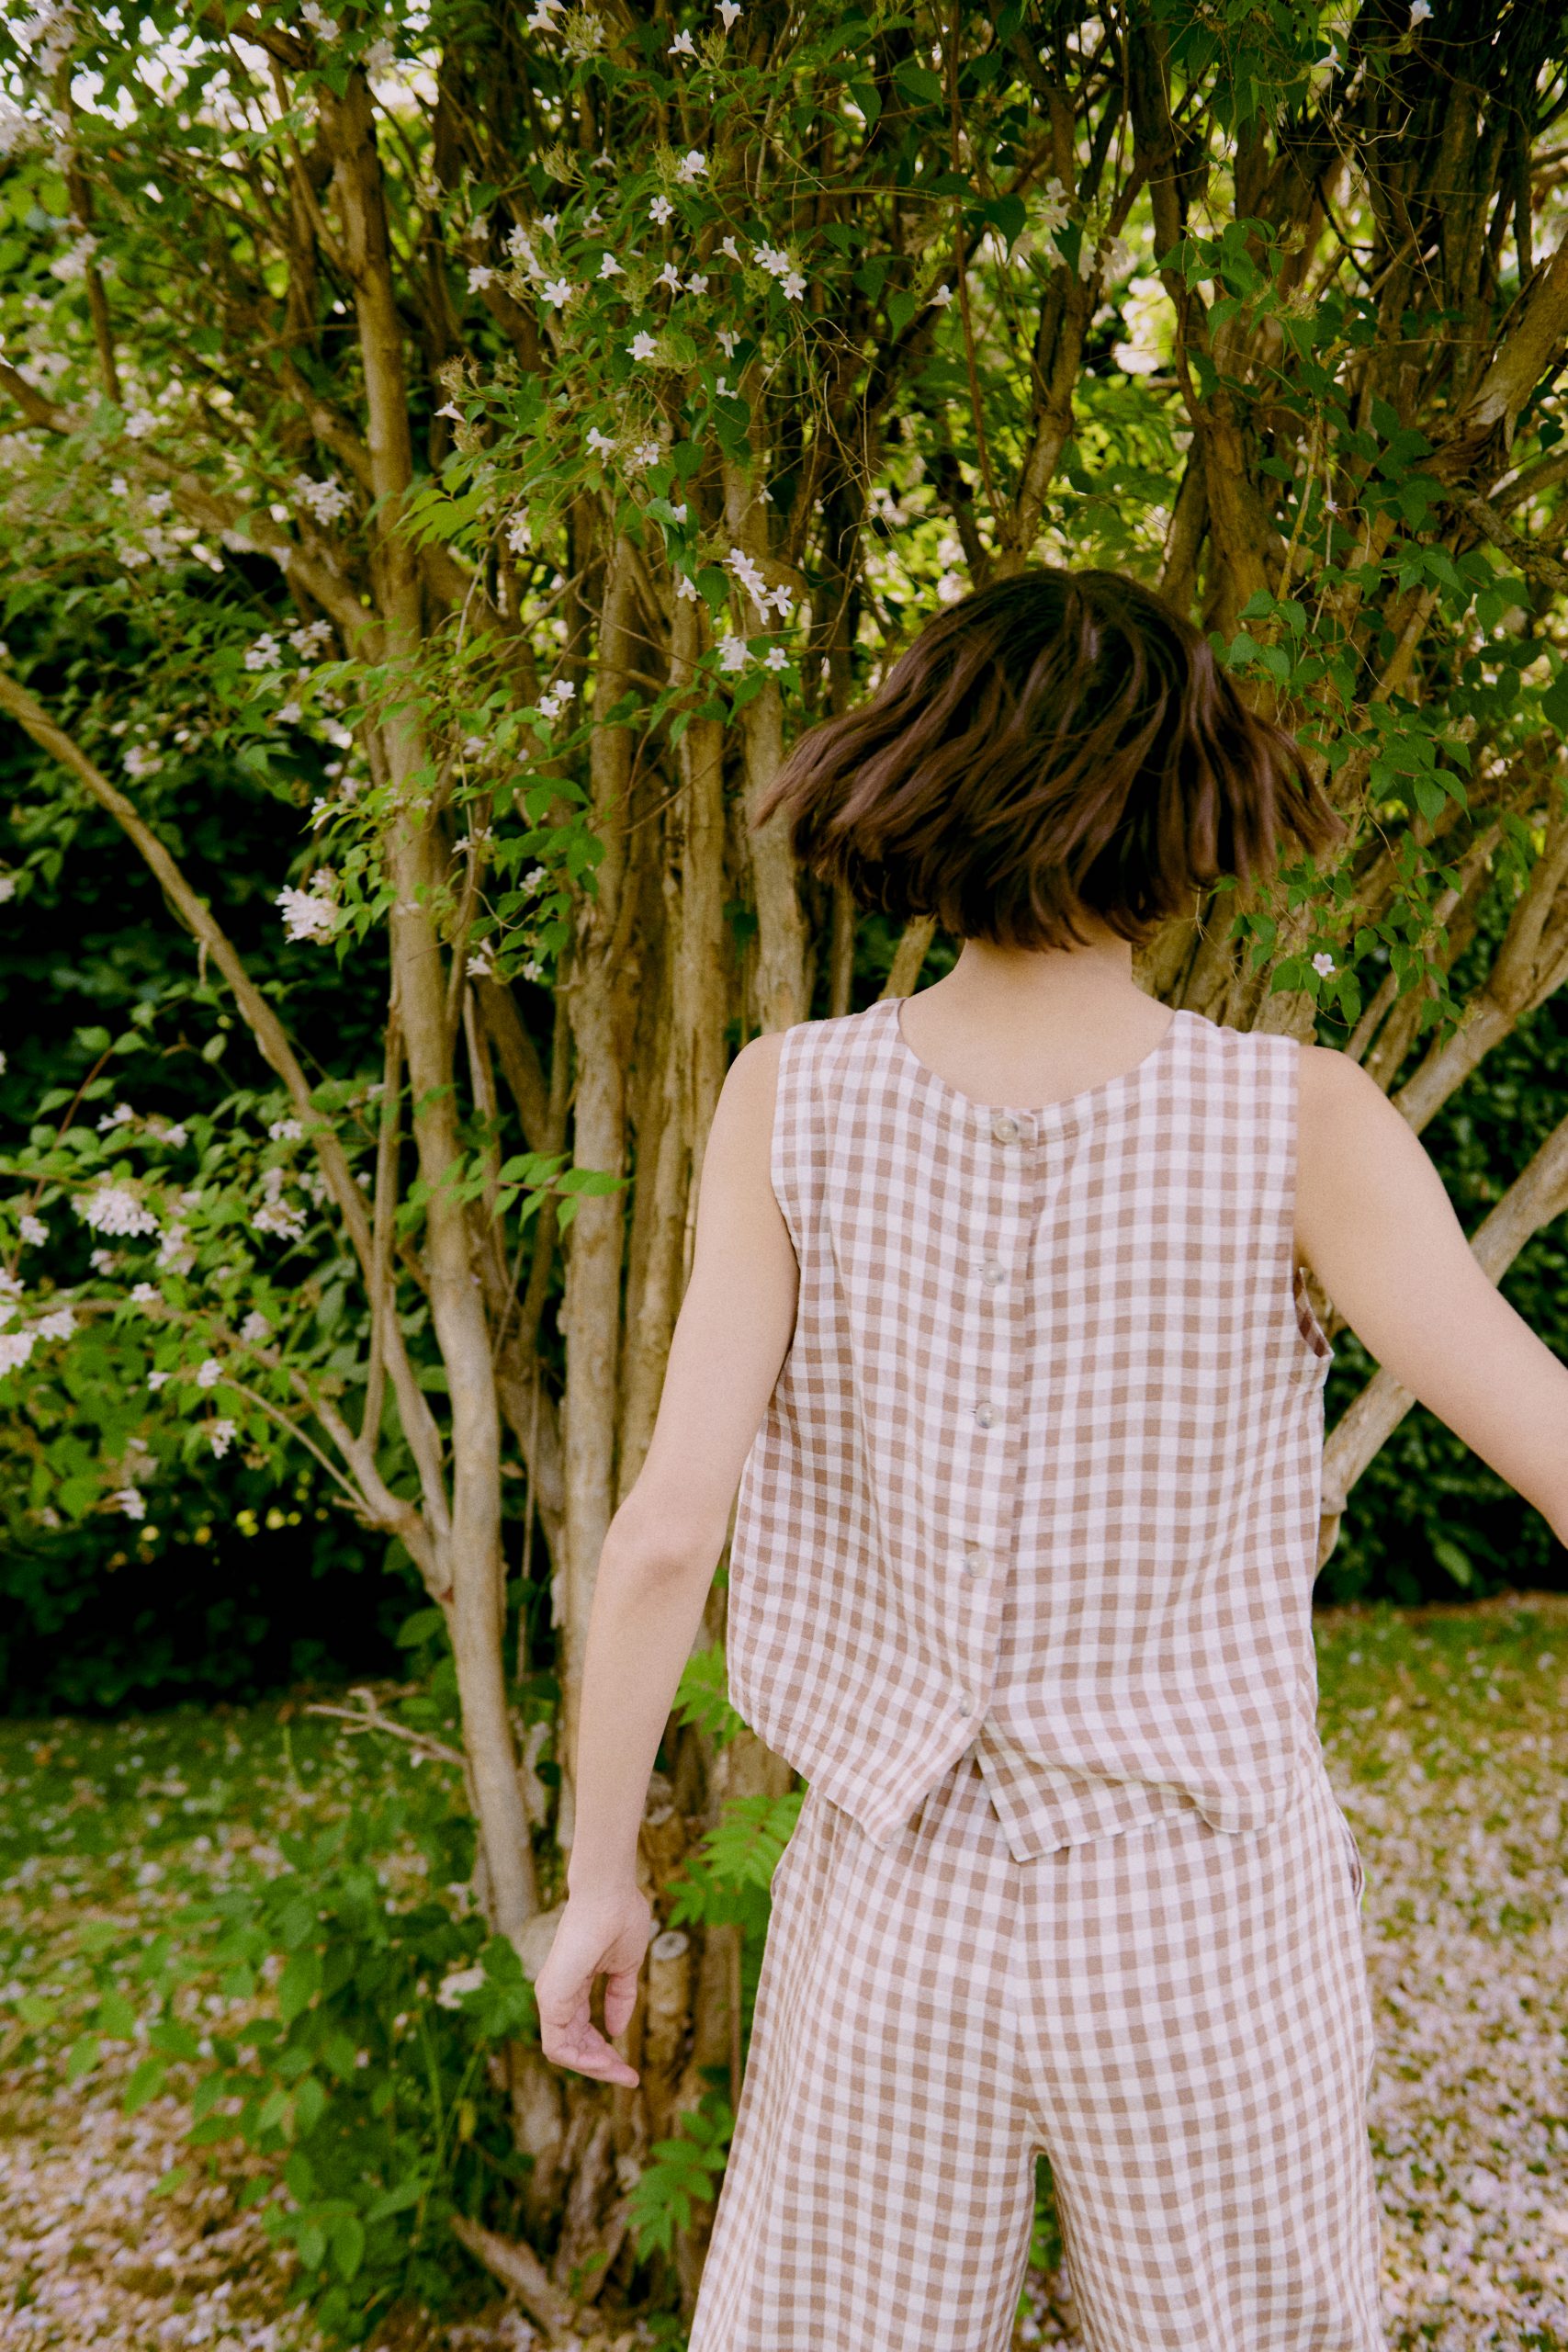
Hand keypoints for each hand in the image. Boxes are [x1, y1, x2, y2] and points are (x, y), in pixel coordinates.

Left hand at [533, 1883, 653, 2085]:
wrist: (609, 1893)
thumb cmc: (619, 1918)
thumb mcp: (624, 1967)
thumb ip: (619, 1998)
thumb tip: (617, 2031)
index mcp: (571, 1986)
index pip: (582, 2032)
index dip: (604, 2053)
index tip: (629, 2067)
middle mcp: (556, 1994)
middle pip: (572, 2047)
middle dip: (601, 2066)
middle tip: (629, 2077)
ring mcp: (550, 1996)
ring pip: (563, 2052)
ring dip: (593, 2068)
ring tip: (621, 2073)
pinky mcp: (550, 1997)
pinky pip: (557, 2045)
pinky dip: (581, 2060)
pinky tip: (607, 2063)